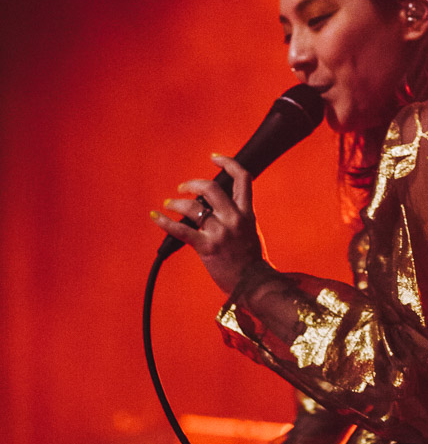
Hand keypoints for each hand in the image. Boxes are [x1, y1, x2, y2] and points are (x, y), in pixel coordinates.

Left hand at [151, 156, 264, 296]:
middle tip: (182, 188)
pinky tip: (155, 216)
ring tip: (169, 204)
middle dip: (193, 184)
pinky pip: (181, 230)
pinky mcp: (207, 247)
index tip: (214, 159)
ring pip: (193, 207)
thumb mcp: (252, 232)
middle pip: (211, 188)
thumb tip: (219, 207)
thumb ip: (239, 217)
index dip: (228, 163)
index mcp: (247, 213)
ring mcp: (221, 233)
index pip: (242, 178)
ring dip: (176, 203)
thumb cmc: (252, 262)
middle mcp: (234, 219)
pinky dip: (164, 222)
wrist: (255, 284)